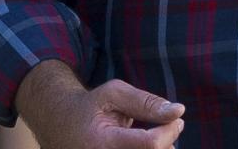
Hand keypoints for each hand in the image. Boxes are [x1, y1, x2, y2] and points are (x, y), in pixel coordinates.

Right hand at [16, 61, 183, 148]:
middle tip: (164, 128)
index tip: (176, 119)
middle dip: (166, 143)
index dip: (169, 131)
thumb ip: (146, 102)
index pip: (150, 144)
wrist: (59, 125)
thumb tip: (178, 112)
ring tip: (148, 138)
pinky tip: (142, 147)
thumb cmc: (90, 107)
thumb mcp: (114, 94)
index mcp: (103, 142)